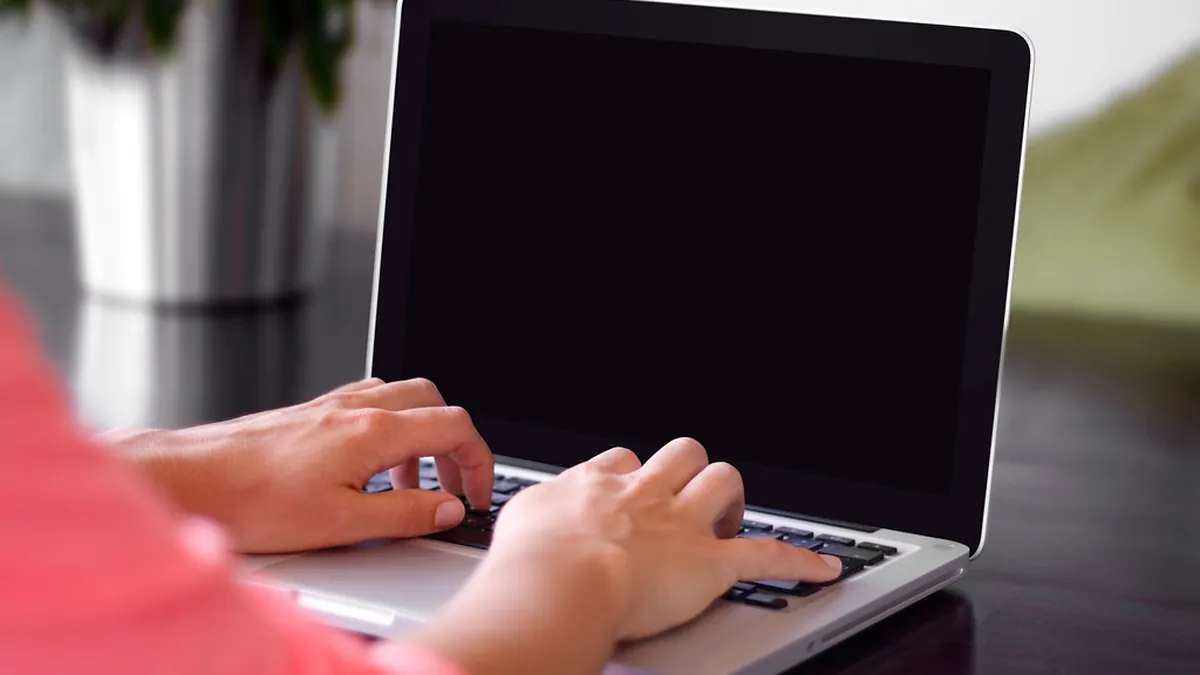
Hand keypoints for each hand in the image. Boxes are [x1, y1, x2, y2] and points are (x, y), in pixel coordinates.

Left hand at [102, 378, 493, 552]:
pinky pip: (369, 403)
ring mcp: (332, 405)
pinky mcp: (311, 413)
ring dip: (421, 436)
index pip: (454, 428)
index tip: (476, 495)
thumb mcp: (343, 523)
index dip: (479, 463)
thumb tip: (448, 509)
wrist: (192, 480)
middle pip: (434, 402)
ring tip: (411, 484)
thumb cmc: (254, 501)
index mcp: (374, 431)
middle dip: (454, 443)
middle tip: (452, 486)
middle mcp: (356, 408)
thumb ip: (406, 513)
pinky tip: (370, 466)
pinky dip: (389, 429)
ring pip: (401, 398)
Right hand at [492, 438, 841, 639]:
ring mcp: (680, 524)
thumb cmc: (528, 562)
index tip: (632, 493)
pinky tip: (824, 567)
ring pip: (722, 482)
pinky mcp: (711, 562)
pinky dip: (801, 561)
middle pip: (680, 454)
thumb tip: (529, 522)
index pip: (623, 460)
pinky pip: (769, 554)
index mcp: (597, 485)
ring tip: (730, 519)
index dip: (633, 476)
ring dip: (730, 499)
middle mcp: (643, 493)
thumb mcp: (517, 522)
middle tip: (685, 499)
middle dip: (688, 471)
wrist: (557, 582)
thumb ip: (532, 516)